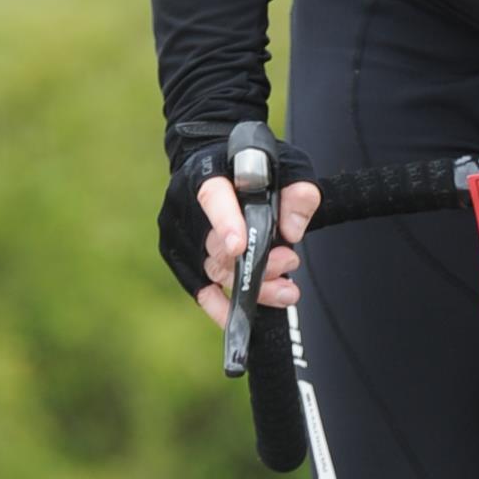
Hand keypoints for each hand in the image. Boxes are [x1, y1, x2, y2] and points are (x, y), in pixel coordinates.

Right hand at [192, 172, 321, 327]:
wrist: (217, 162)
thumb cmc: (254, 165)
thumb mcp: (288, 166)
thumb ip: (297, 192)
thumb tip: (292, 230)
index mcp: (208, 174)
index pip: (214, 199)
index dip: (225, 223)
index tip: (241, 246)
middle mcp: (186, 205)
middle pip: (218, 246)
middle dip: (259, 262)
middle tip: (291, 261)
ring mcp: (181, 235)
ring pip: (214, 271)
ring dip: (254, 286)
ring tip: (287, 290)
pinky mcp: (181, 257)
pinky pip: (201, 289)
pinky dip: (222, 306)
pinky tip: (246, 316)